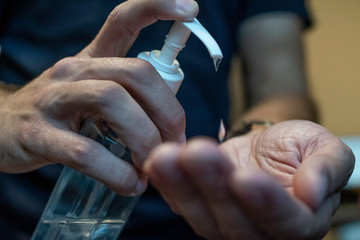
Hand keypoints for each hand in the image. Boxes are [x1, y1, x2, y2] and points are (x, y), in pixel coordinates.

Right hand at [0, 0, 197, 195]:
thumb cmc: (63, 114)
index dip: (157, 7)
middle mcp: (75, 70)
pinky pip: (85, 152)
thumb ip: (134, 104)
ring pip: (111, 101)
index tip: (190, 9)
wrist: (3, 129)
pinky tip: (130, 184)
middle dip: (168, 110)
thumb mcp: (96, 96)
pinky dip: (116, 172)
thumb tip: (175, 132)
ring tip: (152, 164)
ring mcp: (54, 99)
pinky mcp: (38, 134)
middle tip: (176, 141)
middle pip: (135, 72)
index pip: (124, 20)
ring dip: (144, 138)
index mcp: (94, 58)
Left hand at [144, 120, 354, 238]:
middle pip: (233, 219)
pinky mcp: (199, 208)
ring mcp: (223, 223)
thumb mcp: (326, 150)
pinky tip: (156, 162)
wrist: (267, 149)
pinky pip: (180, 201)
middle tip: (198, 154)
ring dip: (182, 184)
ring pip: (201, 213)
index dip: (264, 201)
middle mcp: (258, 231)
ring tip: (167, 156)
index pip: (283, 220)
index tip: (245, 176)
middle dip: (213, 184)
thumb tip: (312, 192)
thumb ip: (327, 170)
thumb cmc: (297, 150)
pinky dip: (166, 183)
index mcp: (298, 222)